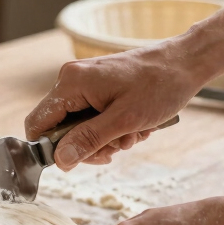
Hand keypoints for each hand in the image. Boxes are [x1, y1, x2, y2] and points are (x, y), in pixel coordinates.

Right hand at [24, 42, 208, 169]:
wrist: (186, 63)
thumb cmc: (160, 85)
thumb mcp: (124, 120)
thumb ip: (88, 140)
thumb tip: (61, 160)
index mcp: (72, 83)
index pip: (38, 123)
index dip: (50, 149)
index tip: (77, 161)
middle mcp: (72, 79)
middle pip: (58, 128)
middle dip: (87, 145)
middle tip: (115, 149)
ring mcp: (84, 82)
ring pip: (77, 126)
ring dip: (103, 139)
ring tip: (131, 135)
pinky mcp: (97, 86)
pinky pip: (92, 117)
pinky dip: (111, 128)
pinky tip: (133, 127)